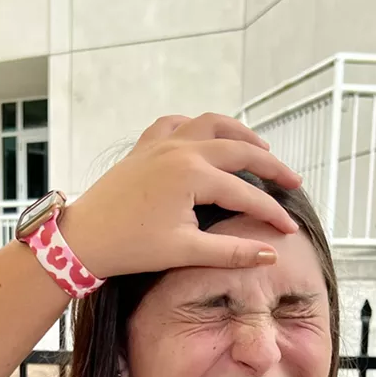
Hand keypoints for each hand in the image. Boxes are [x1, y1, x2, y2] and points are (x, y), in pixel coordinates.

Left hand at [57, 113, 302, 277]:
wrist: (83, 238)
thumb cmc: (130, 247)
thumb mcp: (185, 251)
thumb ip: (231, 251)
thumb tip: (270, 253)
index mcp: (193, 175)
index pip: (246, 193)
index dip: (272, 212)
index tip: (289, 229)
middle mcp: (181, 149)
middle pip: (240, 149)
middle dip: (270, 165)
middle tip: (292, 181)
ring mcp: (161, 143)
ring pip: (211, 124)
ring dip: (240, 134)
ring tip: (261, 148)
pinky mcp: (144, 147)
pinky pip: (177, 123)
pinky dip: (198, 126)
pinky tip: (207, 136)